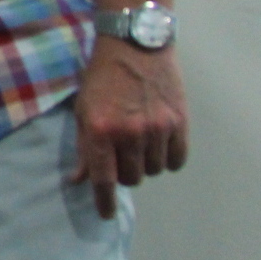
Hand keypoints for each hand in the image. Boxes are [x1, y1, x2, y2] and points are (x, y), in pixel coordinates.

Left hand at [70, 38, 190, 217]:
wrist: (136, 45)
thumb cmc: (103, 77)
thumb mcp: (84, 109)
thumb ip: (84, 147)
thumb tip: (80, 180)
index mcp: (100, 130)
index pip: (103, 179)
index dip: (104, 202)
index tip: (106, 214)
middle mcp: (129, 133)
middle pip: (131, 178)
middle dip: (124, 171)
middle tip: (121, 153)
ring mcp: (157, 128)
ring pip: (154, 171)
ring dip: (145, 163)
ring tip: (139, 141)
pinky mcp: (180, 123)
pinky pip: (176, 160)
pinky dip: (168, 158)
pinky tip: (160, 143)